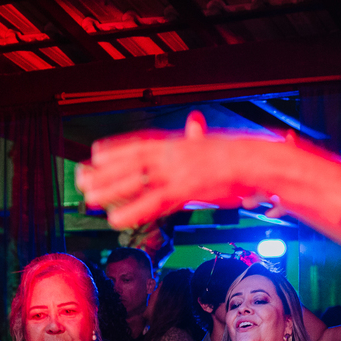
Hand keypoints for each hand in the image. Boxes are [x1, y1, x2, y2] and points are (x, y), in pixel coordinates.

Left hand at [78, 111, 264, 229]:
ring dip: (110, 189)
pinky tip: (115, 218)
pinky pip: (153, 201)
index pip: (140, 143)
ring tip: (89, 197)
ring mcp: (177, 170)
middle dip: (104, 171)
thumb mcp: (216, 143)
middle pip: (131, 162)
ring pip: (136, 180)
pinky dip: (133, 210)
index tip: (96, 152)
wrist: (259, 161)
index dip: (117, 148)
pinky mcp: (185, 188)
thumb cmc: (242, 157)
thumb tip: (195, 122)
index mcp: (179, 143)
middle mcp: (173, 153)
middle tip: (81, 178)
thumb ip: (200, 136)